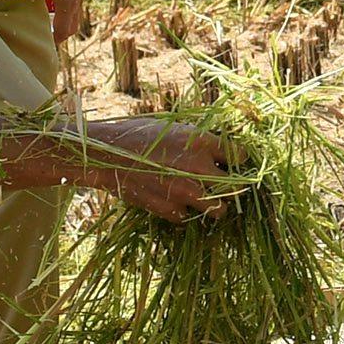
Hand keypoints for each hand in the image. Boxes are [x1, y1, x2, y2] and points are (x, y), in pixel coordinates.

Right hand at [82, 116, 224, 222]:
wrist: (104, 155)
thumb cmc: (136, 135)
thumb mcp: (171, 127)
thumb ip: (197, 140)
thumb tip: (217, 148)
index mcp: (202, 142)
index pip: (239, 155)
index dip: (237, 160)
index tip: (232, 162)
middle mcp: (200, 168)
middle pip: (236, 188)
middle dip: (231, 187)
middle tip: (222, 184)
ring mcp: (186, 192)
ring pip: (219, 210)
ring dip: (214, 205)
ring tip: (204, 198)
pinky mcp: (170, 209)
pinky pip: (188, 216)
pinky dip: (183, 211)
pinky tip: (174, 200)